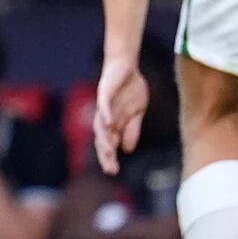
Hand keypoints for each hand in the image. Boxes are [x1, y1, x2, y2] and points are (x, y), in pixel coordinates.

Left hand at [93, 57, 148, 176]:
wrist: (125, 66)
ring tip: (109, 152)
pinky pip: (103, 104)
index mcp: (113, 123)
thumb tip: (127, 149)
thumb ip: (132, 130)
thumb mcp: (136, 113)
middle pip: (102, 139)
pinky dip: (106, 114)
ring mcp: (103, 105)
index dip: (109, 157)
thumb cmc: (130, 90)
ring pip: (100, 125)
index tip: (113, 172)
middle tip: (110, 169)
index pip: (108, 144)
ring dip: (104, 139)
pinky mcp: (104, 91)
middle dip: (105, 154)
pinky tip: (110, 123)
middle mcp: (105, 117)